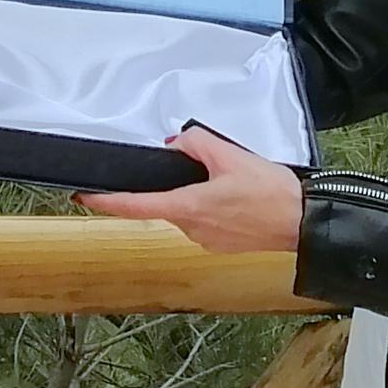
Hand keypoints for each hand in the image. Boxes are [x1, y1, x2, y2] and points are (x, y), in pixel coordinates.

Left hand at [77, 125, 303, 256]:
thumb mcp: (231, 156)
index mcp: (188, 208)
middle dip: (173, 183)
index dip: (105, 202)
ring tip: (229, 180)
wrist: (304, 224)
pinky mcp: (221, 243)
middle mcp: (191, 229)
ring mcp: (206, 239)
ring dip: (196, 193)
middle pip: (165, 202)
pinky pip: (205, 219)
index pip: (134, 206)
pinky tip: (235, 195)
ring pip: (187, 210)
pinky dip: (211, 205)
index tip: (84, 196)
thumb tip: (177, 143)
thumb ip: (196, 144)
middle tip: (200, 166)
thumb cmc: (273, 195)